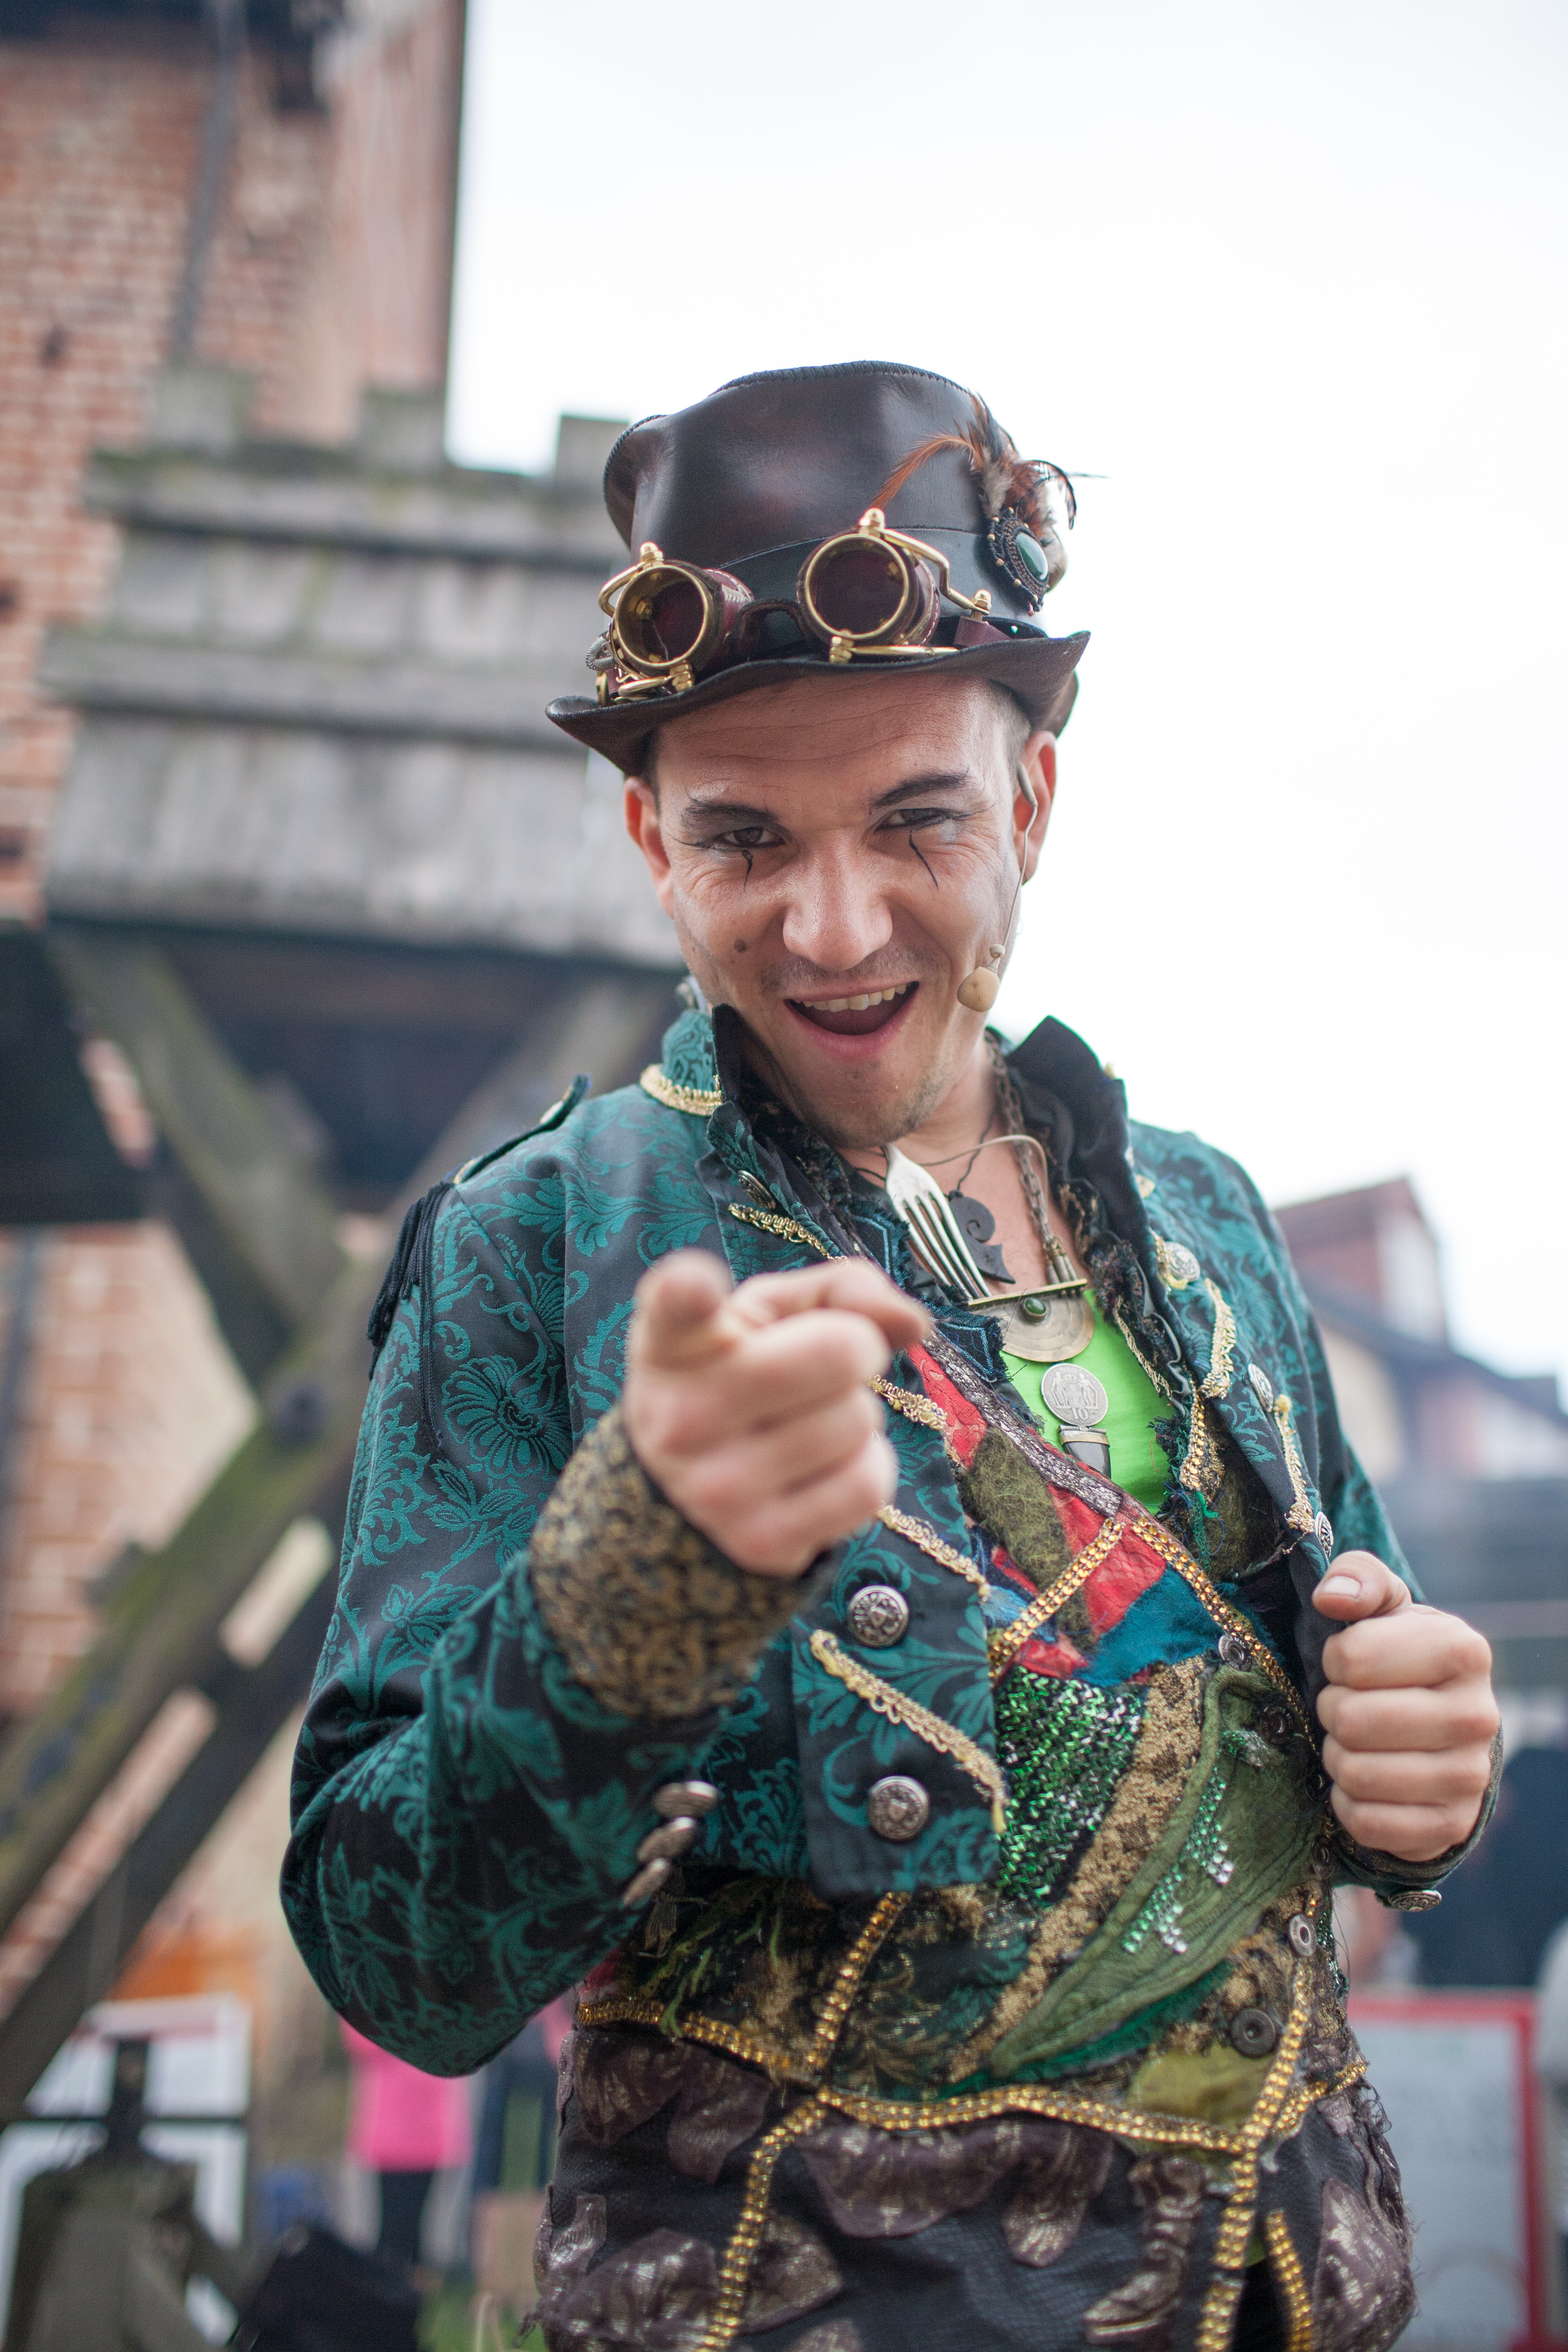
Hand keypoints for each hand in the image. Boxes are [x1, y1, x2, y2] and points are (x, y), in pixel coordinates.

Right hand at [623, 1251, 928, 1577]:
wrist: (692, 1488)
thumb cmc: (747, 1370)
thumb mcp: (777, 1313)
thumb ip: (843, 1290)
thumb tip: (914, 1325)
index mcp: (673, 1340)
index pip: (676, 1304)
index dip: (691, 1289)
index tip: (698, 1286)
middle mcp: (680, 1415)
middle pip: (839, 1354)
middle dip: (853, 1352)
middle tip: (819, 1370)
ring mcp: (715, 1489)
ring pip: (860, 1421)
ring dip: (857, 1416)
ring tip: (809, 1422)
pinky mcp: (759, 1543)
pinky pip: (869, 1486)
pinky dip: (866, 1467)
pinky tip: (823, 1467)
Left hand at [1313, 1551, 1498, 1862]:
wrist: (1436, 1727)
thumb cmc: (1395, 1655)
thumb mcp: (1381, 1605)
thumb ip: (1357, 1578)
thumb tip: (1333, 1598)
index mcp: (1463, 1650)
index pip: (1351, 1658)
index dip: (1334, 1660)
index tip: (1349, 1663)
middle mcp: (1479, 1715)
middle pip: (1350, 1720)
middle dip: (1332, 1711)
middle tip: (1346, 1707)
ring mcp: (1470, 1777)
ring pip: (1356, 1774)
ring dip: (1338, 1758)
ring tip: (1355, 1743)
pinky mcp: (1451, 1827)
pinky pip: (1367, 1823)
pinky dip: (1348, 1804)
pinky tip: (1366, 1783)